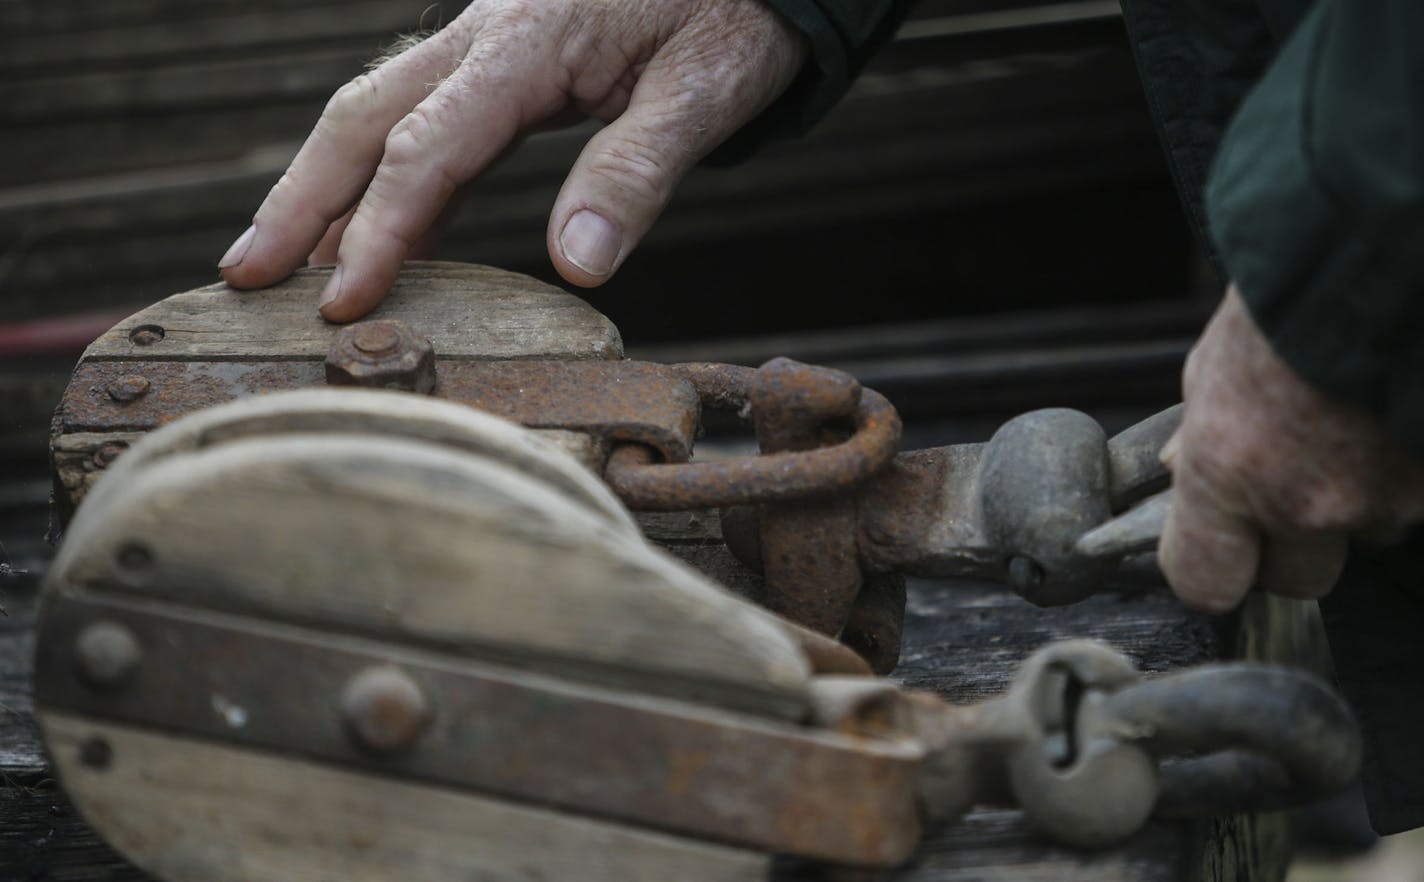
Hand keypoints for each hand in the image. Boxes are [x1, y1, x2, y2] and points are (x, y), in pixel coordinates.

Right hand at [218, 0, 805, 320]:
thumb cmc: (735, 15)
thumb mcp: (705, 91)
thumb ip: (637, 171)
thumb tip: (579, 265)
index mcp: (527, 45)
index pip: (429, 148)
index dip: (378, 229)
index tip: (340, 301)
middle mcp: (484, 35)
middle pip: (364, 117)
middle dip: (300, 202)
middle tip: (243, 279)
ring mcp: (484, 41)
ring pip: (375, 110)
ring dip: (320, 185)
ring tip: (275, 262)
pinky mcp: (500, 57)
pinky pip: (419, 113)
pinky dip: (380, 173)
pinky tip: (369, 225)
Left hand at [1159, 286, 1423, 610]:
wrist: (1386, 255)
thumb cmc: (1293, 300)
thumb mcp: (1216, 366)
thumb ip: (1200, 436)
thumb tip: (1177, 472)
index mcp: (1230, 474)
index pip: (1204, 583)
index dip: (1211, 572)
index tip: (1218, 553)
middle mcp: (1305, 502)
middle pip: (1297, 578)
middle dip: (1294, 543)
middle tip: (1297, 480)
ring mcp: (1386, 501)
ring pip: (1370, 534)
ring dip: (1361, 498)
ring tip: (1354, 425)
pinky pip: (1418, 499)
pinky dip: (1408, 468)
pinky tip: (1392, 419)